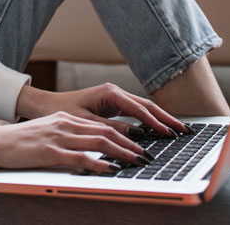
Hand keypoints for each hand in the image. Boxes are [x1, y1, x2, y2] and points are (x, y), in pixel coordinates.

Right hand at [0, 112, 147, 171]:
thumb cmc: (19, 142)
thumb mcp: (47, 134)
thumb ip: (68, 138)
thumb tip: (90, 150)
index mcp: (65, 119)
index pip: (101, 125)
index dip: (124, 135)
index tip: (139, 145)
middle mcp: (65, 124)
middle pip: (105, 132)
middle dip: (130, 144)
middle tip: (146, 155)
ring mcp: (58, 137)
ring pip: (98, 142)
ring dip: (122, 152)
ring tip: (137, 161)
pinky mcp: (49, 151)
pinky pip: (80, 157)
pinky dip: (99, 163)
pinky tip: (111, 169)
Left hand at [16, 82, 190, 138]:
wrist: (45, 105)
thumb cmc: (61, 112)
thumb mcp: (86, 123)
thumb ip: (111, 129)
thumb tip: (137, 136)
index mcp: (110, 93)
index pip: (140, 109)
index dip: (156, 123)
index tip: (170, 134)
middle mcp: (115, 92)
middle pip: (147, 106)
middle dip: (167, 118)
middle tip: (184, 131)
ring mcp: (115, 97)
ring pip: (143, 108)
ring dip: (161, 119)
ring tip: (178, 130)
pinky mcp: (112, 104)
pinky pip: (136, 112)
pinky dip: (149, 120)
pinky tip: (159, 129)